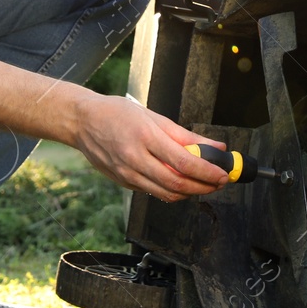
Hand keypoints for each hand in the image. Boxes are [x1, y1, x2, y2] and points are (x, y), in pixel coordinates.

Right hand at [69, 92, 229, 200]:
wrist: (83, 122)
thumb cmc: (118, 114)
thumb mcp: (154, 117)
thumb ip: (186, 135)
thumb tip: (216, 146)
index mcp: (146, 137)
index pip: (184, 162)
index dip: (208, 171)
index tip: (223, 173)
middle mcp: (135, 159)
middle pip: (177, 184)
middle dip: (204, 187)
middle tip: (220, 182)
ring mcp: (127, 174)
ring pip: (166, 194)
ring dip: (190, 193)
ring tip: (205, 184)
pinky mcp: (123, 183)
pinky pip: (153, 192)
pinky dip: (172, 192)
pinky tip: (181, 183)